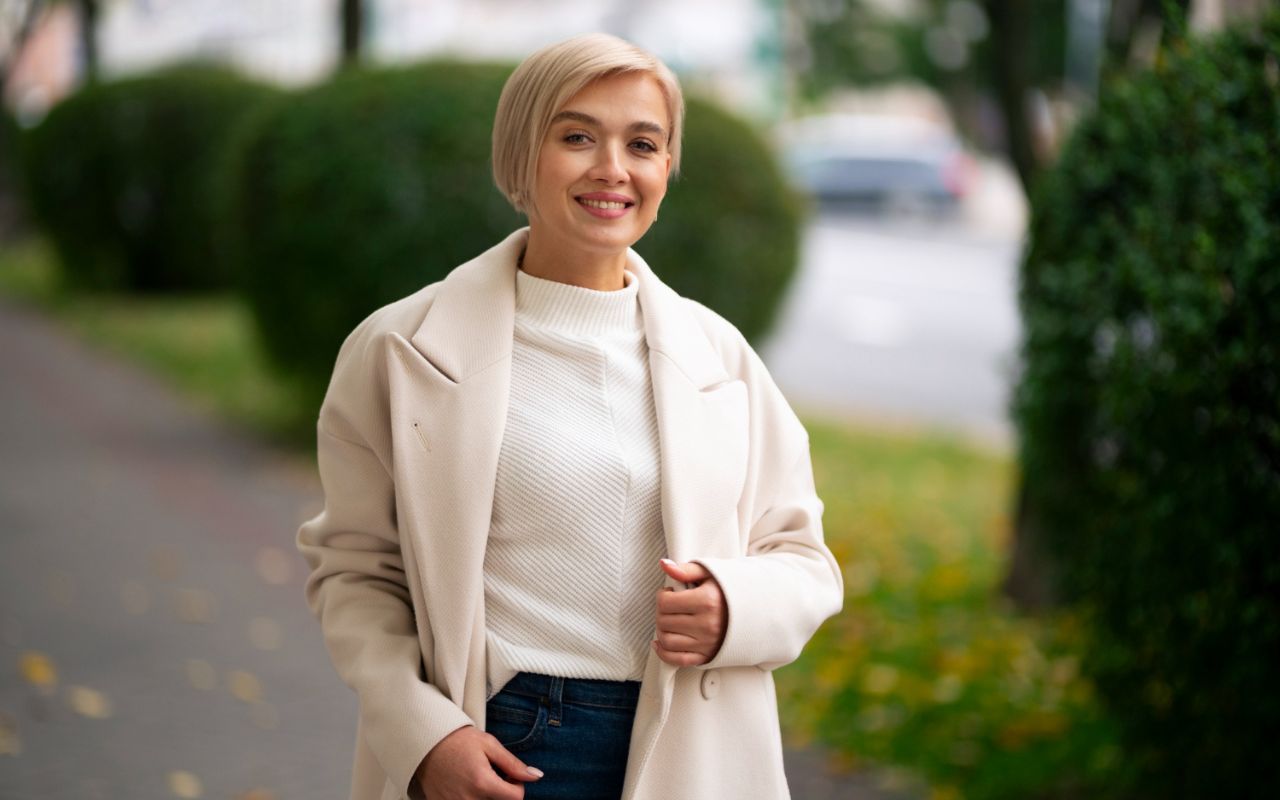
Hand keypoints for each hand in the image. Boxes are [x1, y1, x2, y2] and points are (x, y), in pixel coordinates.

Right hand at [414, 725, 541, 799]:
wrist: (425, 743)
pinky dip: (473, 798)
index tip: (509, 774)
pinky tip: (467, 786)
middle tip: (495, 776)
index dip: (518, 785)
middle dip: (503, 792)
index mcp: (483, 783)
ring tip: (480, 781)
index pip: (516, 798)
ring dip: (488, 797)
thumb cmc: (457, 741)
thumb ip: (513, 764)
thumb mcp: (489, 745)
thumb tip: (536, 776)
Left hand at [653, 559, 727, 666]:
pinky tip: (661, 643)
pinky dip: (664, 653)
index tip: (670, 592)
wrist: (757, 610)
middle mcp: (706, 624)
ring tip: (669, 621)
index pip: (665, 602)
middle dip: (662, 612)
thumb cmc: (730, 590)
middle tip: (670, 606)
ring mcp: (707, 642)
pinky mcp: (707, 655)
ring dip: (662, 630)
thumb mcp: (711, 573)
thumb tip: (664, 565)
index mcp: (707, 601)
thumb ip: (686, 570)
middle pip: (664, 621)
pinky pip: (678, 660)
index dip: (662, 595)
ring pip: (667, 641)